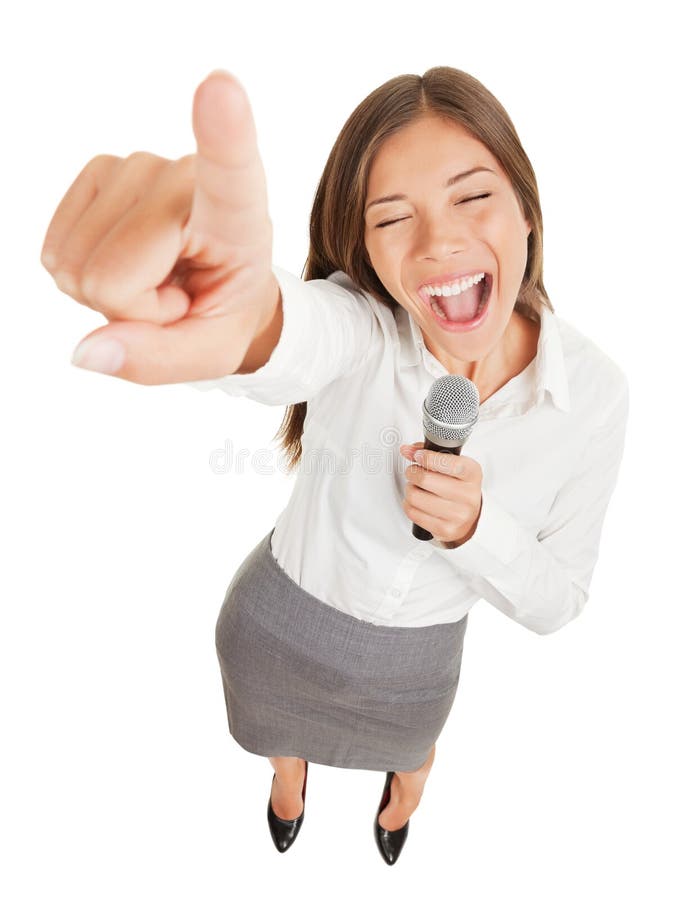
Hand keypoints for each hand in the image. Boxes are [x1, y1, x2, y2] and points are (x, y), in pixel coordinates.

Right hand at [40, 70, 277, 383]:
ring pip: (76, 265)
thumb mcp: (210, 354)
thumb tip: (88, 351)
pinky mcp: (98, 172)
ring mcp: (135, 166)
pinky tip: (126, 263)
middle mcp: (183, 177)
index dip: (221, 133)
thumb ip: (157, 360)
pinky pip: (55, 253)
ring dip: (108, 292)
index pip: (228, 170)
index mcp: (238, 218)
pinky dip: (82, 274)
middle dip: (132, 308)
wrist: (216, 286)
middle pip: (111, 275)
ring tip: (156, 279)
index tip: (220, 88)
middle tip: (173, 298)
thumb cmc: (222, 313)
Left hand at [399, 442, 482, 547]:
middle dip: (413, 472)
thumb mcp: (453, 466)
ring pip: (415, 496)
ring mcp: (458, 514)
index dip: (428, 458)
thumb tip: (407, 450)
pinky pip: (413, 513)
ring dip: (409, 489)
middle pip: (425, 479)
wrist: (469, 517)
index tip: (418, 456)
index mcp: (472, 474)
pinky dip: (409, 504)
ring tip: (415, 487)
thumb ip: (431, 454)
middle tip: (413, 471)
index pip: (449, 463)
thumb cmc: (458, 487)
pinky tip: (416, 502)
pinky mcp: (445, 529)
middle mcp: (468, 495)